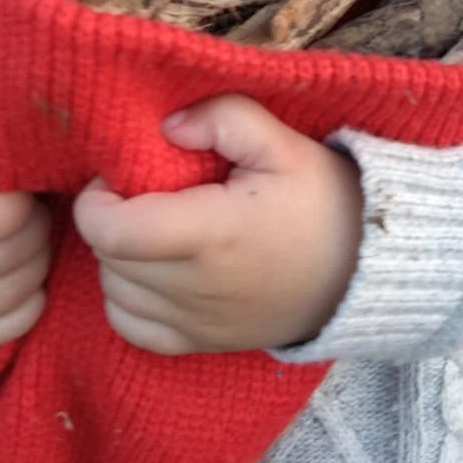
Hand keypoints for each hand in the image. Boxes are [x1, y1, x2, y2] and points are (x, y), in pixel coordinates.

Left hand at [73, 96, 362, 354]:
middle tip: (140, 191)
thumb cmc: (324, 201)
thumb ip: (225, 118)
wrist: (366, 269)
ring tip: (152, 226)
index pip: (111, 232)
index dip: (96, 201)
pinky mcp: (202, 344)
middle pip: (108, 258)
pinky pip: (131, 328)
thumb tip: (167, 126)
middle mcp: (197, 288)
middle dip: (110, 219)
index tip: (118, 176)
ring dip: (118, 257)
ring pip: (113, 292)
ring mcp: (198, 324)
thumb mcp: (284, 143)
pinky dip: (126, 299)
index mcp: (213, 234)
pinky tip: (153, 270)